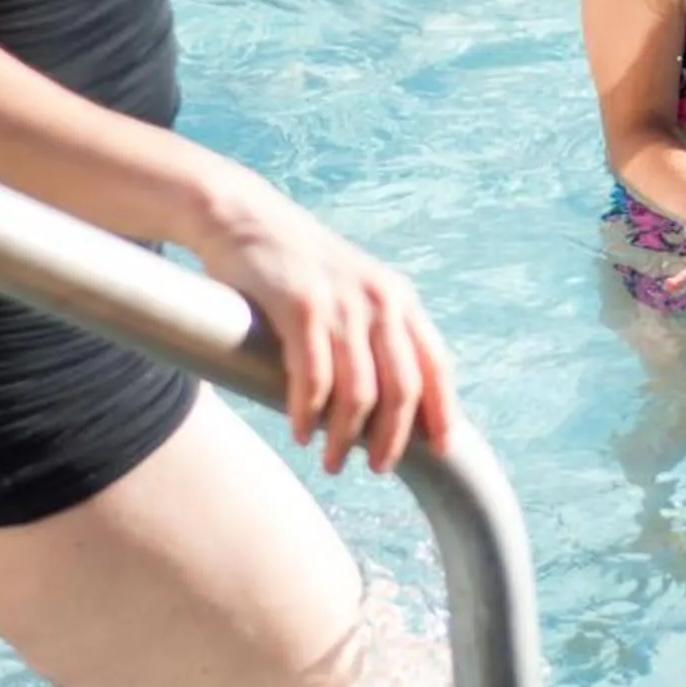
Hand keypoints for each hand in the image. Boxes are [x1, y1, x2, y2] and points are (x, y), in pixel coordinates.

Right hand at [191, 174, 457, 474]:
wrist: (244, 218)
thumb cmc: (296, 268)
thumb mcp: (352, 293)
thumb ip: (375, 335)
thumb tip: (393, 404)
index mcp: (399, 298)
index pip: (436, 364)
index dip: (442, 412)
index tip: (440, 451)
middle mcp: (380, 300)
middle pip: (403, 388)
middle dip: (392, 438)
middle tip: (375, 468)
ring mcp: (342, 302)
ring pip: (359, 392)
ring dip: (344, 437)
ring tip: (330, 461)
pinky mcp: (301, 306)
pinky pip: (313, 378)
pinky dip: (308, 414)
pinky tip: (301, 432)